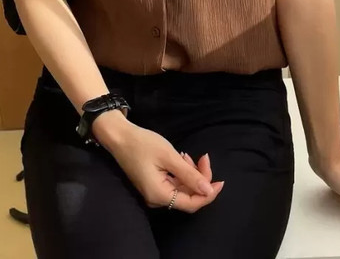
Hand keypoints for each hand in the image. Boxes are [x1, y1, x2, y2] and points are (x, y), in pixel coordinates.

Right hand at [96, 117, 224, 211]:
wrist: (119, 136)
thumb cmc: (143, 144)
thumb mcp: (169, 156)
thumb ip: (189, 175)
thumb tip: (208, 191)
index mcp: (160, 195)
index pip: (191, 203)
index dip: (208, 194)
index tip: (221, 180)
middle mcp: (156, 198)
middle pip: (187, 196)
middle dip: (200, 178)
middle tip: (203, 158)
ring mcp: (153, 192)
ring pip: (181, 188)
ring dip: (190, 173)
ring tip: (188, 155)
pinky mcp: (152, 183)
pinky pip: (173, 183)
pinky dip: (181, 172)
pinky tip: (181, 158)